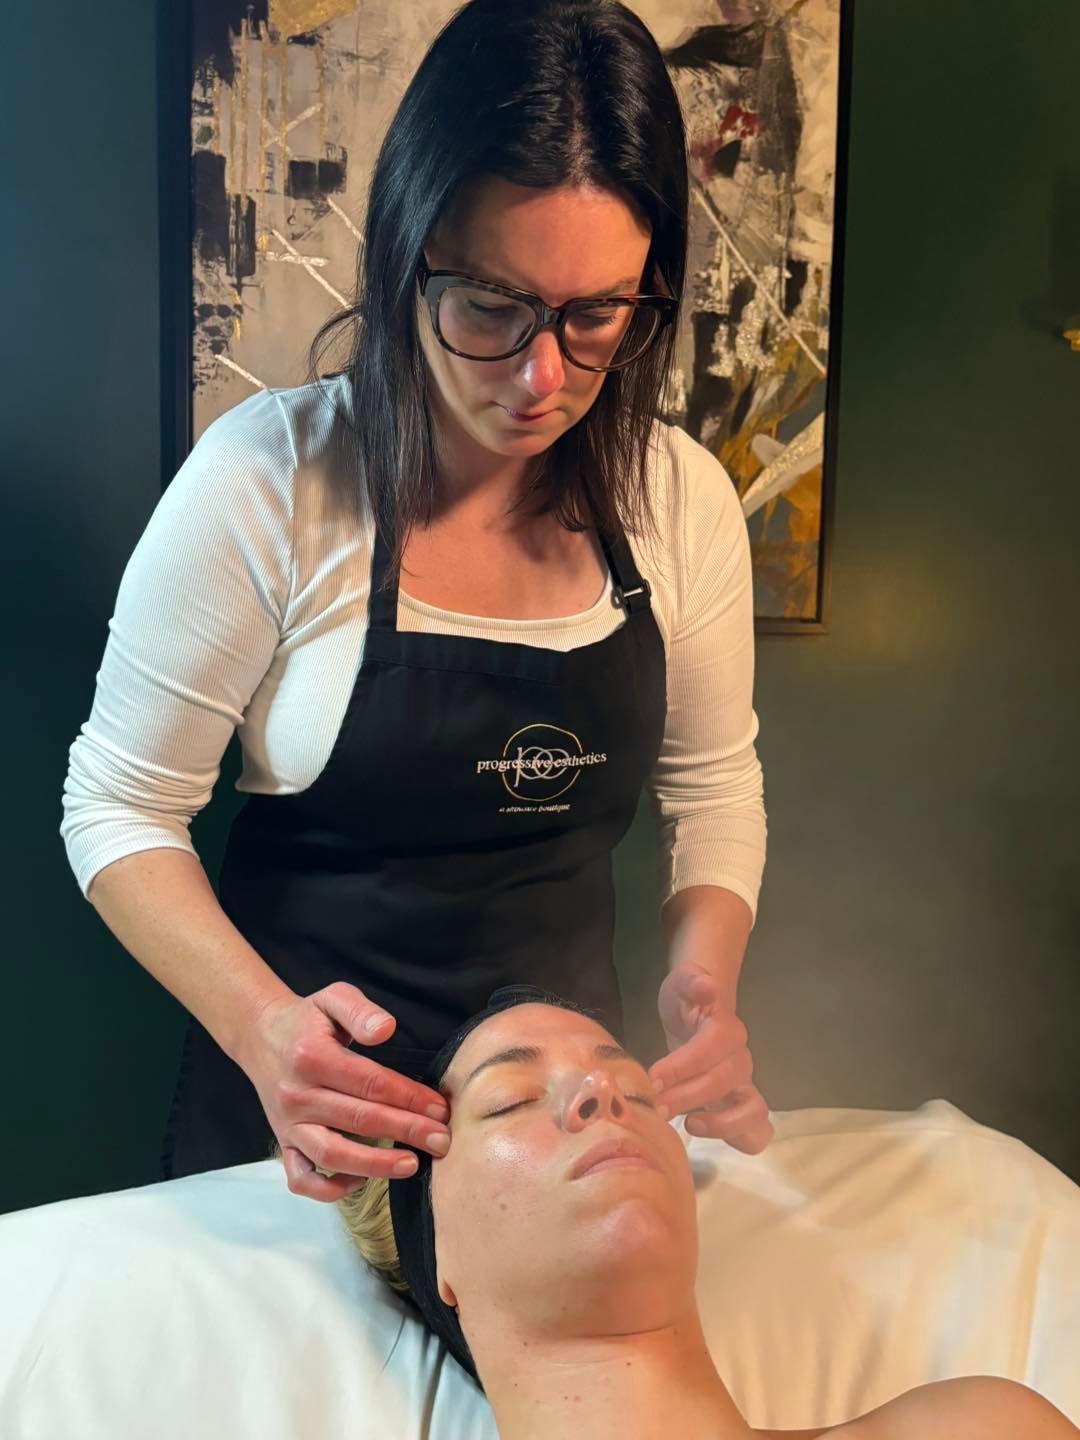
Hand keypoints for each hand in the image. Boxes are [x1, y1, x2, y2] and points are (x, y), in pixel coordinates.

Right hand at [242, 982, 451, 1201]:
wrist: (260, 1036)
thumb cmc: (307, 1019)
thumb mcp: (333, 997)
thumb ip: (361, 1010)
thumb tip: (386, 1029)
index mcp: (312, 1057)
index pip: (370, 1082)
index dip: (409, 1098)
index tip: (439, 1108)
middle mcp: (296, 1095)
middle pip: (358, 1120)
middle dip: (406, 1131)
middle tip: (441, 1140)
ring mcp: (287, 1124)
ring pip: (331, 1154)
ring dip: (375, 1165)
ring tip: (411, 1165)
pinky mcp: (283, 1142)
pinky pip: (301, 1178)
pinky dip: (329, 1188)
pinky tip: (361, 1180)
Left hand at [648, 962, 773, 1154]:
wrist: (698, 1011)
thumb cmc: (686, 999)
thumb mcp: (682, 981)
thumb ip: (693, 981)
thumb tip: (707, 988)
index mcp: (727, 1030)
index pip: (709, 1051)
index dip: (681, 1067)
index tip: (651, 1079)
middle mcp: (741, 1061)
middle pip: (722, 1084)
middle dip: (686, 1097)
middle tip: (654, 1106)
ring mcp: (744, 1086)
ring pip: (752, 1112)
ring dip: (721, 1125)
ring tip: (688, 1125)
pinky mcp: (739, 1108)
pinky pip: (756, 1131)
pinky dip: (740, 1140)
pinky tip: (708, 1135)